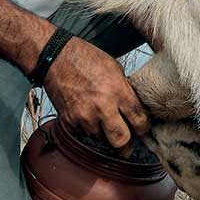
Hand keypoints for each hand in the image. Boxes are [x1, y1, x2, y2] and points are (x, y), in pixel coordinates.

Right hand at [42, 34, 148, 149]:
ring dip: (105, 134)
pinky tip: (88, 115)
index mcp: (118, 92)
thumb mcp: (116, 70)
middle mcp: (102, 107)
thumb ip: (126, 92)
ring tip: (103, 119)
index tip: (141, 128)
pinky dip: (88, 129)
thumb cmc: (86, 60)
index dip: (143, 128)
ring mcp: (84, 117)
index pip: (139, 122)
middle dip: (126, 142)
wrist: (56, 58)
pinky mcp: (69, 122)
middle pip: (121, 141)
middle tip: (127, 138)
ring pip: (102, 140)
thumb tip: (136, 110)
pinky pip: (84, 134)